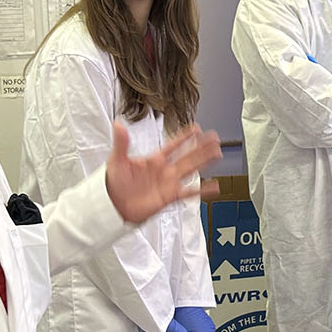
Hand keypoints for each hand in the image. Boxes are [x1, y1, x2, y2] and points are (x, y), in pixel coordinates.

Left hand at [105, 123, 221, 223]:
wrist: (113, 206)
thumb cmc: (113, 184)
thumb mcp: (116, 160)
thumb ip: (121, 143)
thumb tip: (118, 125)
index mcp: (153, 159)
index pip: (173, 145)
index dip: (184, 136)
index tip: (196, 128)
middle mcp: (164, 170)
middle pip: (188, 155)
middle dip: (201, 147)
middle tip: (214, 138)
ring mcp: (168, 183)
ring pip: (191, 170)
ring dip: (204, 162)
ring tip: (217, 154)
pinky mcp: (169, 197)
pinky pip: (189, 193)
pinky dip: (202, 190)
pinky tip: (213, 187)